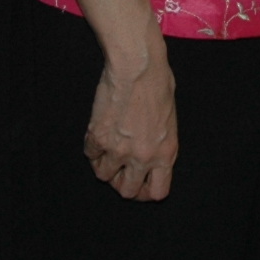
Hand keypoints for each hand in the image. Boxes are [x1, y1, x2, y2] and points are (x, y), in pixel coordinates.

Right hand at [86, 56, 177, 200]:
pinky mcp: (98, 138)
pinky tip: (99, 132)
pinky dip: (93, 147)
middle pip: (127, 191)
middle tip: (120, 169)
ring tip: (108, 147)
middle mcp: (142, 157)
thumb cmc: (158, 84)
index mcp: (165, 153)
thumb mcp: (170, 120)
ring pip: (104, 175)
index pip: (157, 193)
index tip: (139, 183)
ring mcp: (118, 150)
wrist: (137, 67)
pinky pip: (90, 155)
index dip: (146, 191)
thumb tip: (149, 156)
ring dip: (105, 164)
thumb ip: (160, 144)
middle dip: (122, 182)